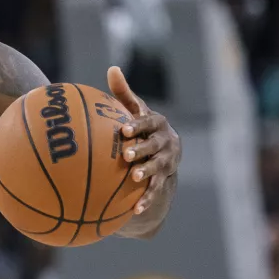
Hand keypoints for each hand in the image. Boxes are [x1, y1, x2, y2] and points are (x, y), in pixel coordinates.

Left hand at [107, 66, 180, 215]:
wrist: (164, 146)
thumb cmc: (141, 124)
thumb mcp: (134, 108)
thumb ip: (123, 92)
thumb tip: (112, 68)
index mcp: (157, 123)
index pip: (147, 122)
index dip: (138, 126)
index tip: (124, 129)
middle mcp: (165, 141)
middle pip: (155, 146)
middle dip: (142, 150)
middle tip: (127, 155)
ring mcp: (166, 161)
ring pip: (158, 168)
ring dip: (146, 173)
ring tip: (134, 178)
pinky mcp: (164, 178)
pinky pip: (155, 190)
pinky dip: (146, 199)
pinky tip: (135, 210)